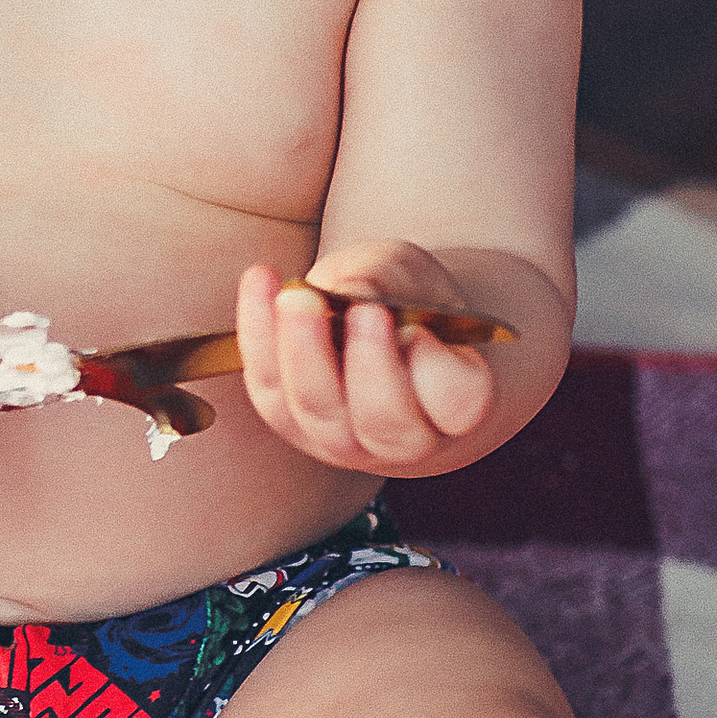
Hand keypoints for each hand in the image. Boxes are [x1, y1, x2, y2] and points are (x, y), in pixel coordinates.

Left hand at [236, 243, 499, 472]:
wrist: (380, 331)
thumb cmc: (413, 303)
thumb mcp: (414, 276)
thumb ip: (390, 280)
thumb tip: (349, 288)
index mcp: (457, 407)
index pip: (458, 403)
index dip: (438, 371)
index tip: (418, 329)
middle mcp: (404, 438)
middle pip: (385, 421)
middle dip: (369, 365)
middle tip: (362, 309)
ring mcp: (343, 441)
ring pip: (320, 411)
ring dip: (304, 351)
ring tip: (298, 295)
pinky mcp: (289, 422)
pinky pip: (268, 387)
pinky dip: (258, 333)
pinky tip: (262, 278)